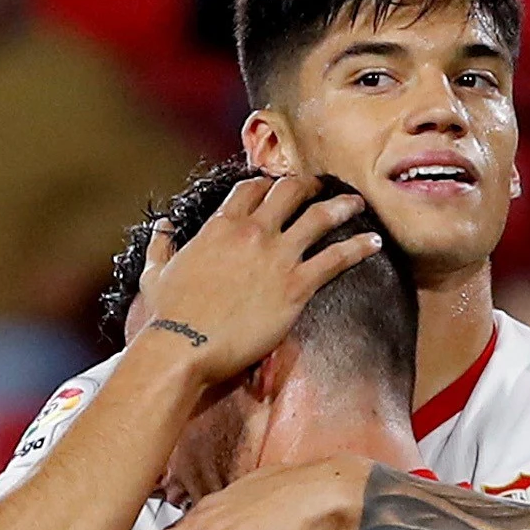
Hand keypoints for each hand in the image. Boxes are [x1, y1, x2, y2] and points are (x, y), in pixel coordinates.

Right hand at [133, 175, 381, 385]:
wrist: (183, 346)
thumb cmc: (167, 315)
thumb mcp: (155, 273)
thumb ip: (161, 244)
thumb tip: (161, 224)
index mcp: (220, 225)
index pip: (252, 188)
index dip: (268, 183)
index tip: (279, 186)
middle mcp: (253, 231)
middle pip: (290, 191)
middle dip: (309, 185)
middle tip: (323, 187)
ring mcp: (277, 256)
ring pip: (320, 217)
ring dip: (342, 206)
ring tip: (358, 204)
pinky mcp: (296, 286)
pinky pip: (337, 258)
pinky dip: (359, 247)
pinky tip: (374, 243)